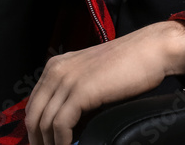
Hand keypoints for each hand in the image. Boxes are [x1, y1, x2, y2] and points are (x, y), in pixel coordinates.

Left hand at [25, 20, 184, 144]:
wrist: (151, 50)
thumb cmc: (129, 63)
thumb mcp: (92, 74)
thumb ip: (74, 91)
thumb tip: (66, 122)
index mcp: (57, 65)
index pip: (34, 103)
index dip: (35, 128)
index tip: (43, 142)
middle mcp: (57, 70)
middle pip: (34, 114)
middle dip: (39, 138)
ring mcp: (68, 79)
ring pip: (44, 121)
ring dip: (51, 143)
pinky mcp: (81, 91)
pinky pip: (60, 124)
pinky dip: (62, 141)